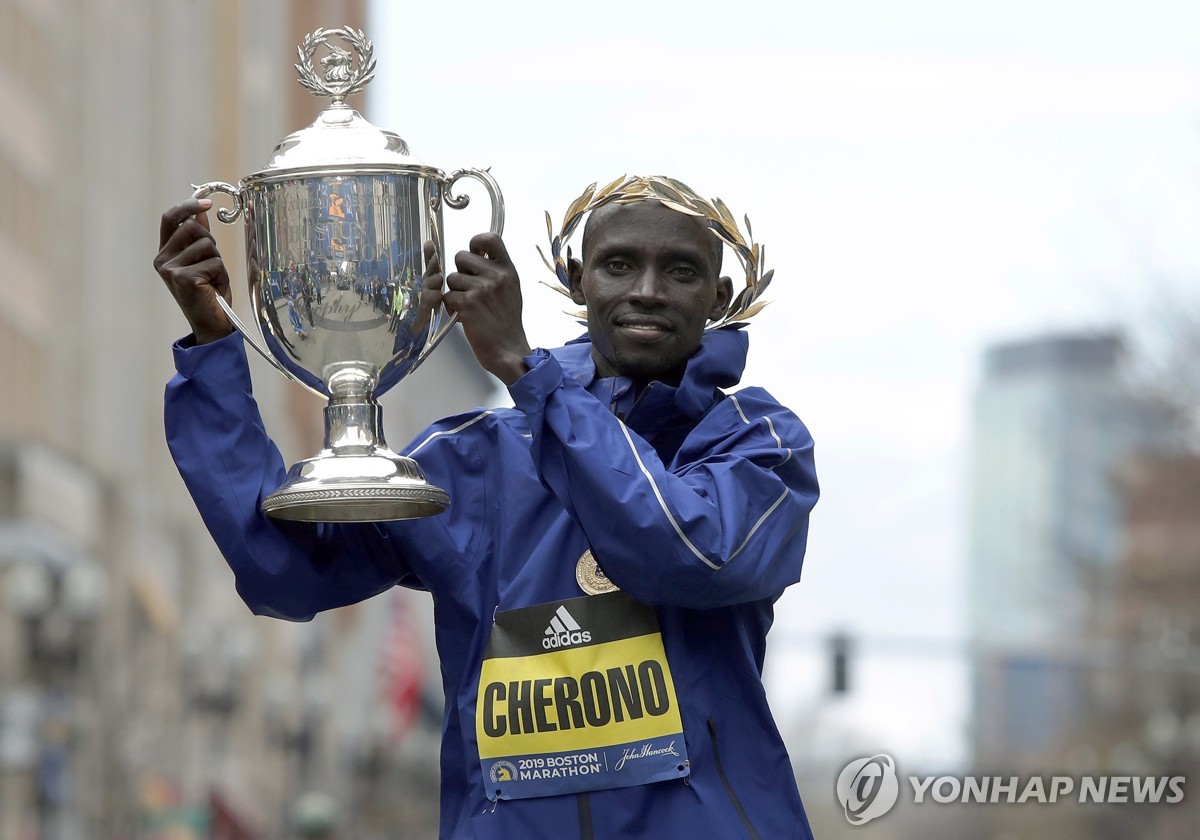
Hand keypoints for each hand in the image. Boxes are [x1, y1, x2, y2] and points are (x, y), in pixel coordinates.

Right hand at [154, 199, 233, 344]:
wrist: (212, 325)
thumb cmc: (209, 293)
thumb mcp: (203, 261)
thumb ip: (199, 237)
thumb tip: (200, 212)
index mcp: (164, 253)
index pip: (169, 218)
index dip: (188, 206)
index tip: (207, 201)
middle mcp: (162, 260)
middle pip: (192, 228)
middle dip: (211, 243)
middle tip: (213, 265)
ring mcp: (170, 269)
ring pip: (206, 245)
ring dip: (218, 261)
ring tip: (213, 280)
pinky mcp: (184, 278)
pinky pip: (213, 262)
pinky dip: (221, 274)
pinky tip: (214, 288)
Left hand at [437, 234, 532, 384]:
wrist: (509, 350)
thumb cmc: (507, 322)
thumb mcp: (510, 289)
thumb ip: (496, 270)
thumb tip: (477, 253)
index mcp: (508, 270)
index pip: (490, 239)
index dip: (476, 242)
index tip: (474, 252)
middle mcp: (496, 276)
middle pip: (461, 256)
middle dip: (461, 272)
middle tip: (471, 289)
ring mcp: (481, 289)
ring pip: (452, 278)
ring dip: (455, 292)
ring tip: (470, 306)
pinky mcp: (468, 304)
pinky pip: (448, 296)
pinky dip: (452, 307)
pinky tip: (465, 316)